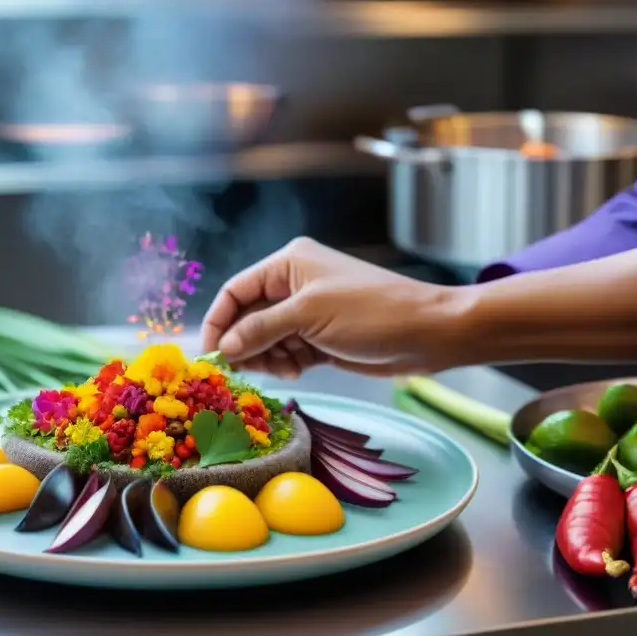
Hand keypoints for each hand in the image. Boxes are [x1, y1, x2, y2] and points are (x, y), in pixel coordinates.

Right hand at [200, 237, 464, 377]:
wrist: (426, 334)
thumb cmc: (371, 312)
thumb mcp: (308, 316)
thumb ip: (260, 329)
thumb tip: (223, 347)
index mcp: (288, 263)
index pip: (236, 290)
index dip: (218, 321)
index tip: (209, 354)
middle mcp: (294, 285)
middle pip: (248, 317)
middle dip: (244, 344)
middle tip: (243, 371)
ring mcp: (307, 312)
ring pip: (265, 338)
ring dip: (266, 357)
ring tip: (283, 369)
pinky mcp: (320, 338)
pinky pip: (286, 352)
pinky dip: (285, 364)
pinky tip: (296, 372)